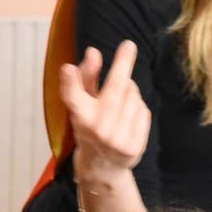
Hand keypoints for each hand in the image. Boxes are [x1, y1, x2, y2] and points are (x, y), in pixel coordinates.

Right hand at [61, 40, 149, 185]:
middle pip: (116, 87)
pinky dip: (139, 107)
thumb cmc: (90, 126)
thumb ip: (85, 77)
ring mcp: (116, 140)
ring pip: (133, 97)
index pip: (73, 97)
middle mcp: (96, 130)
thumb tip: (93, 52)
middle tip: (129, 45)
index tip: (67, 68)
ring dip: (131, 91)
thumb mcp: (82, 103)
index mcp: (80, 117)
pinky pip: (144, 112)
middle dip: (123, 63)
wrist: (102, 166)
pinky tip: (130, 115)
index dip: (70, 82)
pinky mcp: (134, 148)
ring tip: (121, 101)